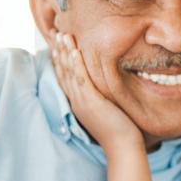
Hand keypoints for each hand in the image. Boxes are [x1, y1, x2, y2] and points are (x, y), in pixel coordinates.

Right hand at [51, 33, 142, 150]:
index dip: (61, 60)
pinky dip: (77, 65)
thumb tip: (108, 88)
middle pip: (63, 72)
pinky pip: (82, 80)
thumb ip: (104, 98)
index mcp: (79, 103)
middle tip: (57, 32)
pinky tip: (74, 52)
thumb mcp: (108, 110)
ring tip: (63, 35)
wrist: (123, 148)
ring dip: (65, 53)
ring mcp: (83, 102)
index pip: (66, 78)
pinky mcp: (92, 102)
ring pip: (70, 73)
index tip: (59, 44)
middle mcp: (77, 101)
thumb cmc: (121, 131)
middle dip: (60, 51)